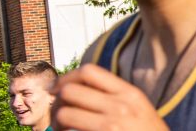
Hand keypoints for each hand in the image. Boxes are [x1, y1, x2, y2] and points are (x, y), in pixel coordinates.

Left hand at [53, 65, 169, 130]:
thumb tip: (76, 86)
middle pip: (70, 91)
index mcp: (130, 93)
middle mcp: (120, 106)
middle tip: (58, 112)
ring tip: (62, 127)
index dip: (68, 77)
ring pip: (64, 113)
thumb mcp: (138, 107)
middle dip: (58, 101)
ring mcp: (110, 126)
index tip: (59, 88)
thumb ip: (114, 94)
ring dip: (56, 122)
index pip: (89, 71)